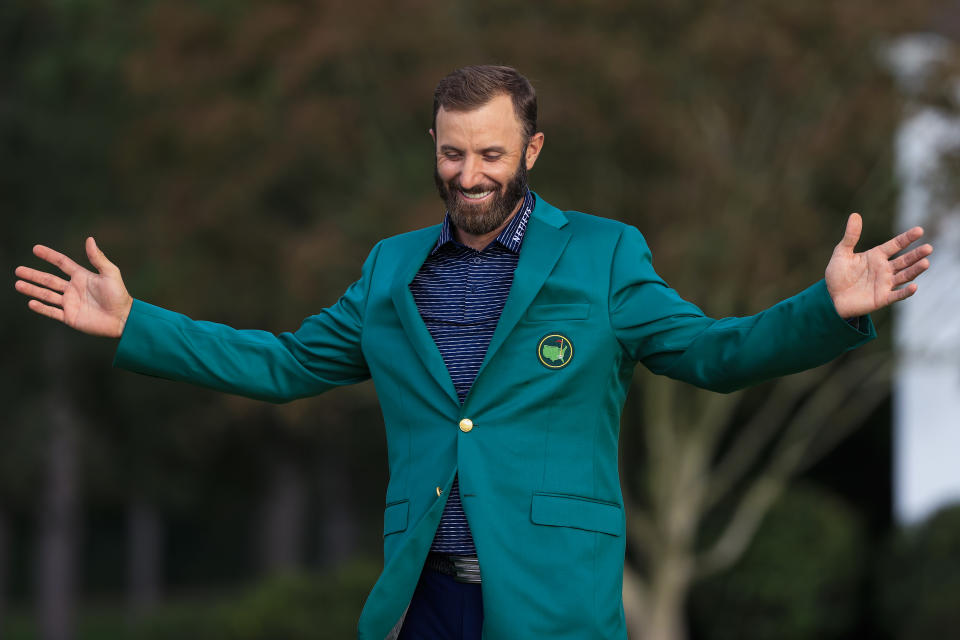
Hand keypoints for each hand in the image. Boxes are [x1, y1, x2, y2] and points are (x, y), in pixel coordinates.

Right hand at [14, 237, 132, 337]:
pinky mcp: (70, 317)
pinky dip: (41, 307)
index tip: (35, 248)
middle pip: (49, 280)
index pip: (62, 263)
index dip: (49, 256)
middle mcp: (73, 289)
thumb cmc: (119, 295)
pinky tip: (31, 302)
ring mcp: (70, 303)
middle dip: (33, 275)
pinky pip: (52, 311)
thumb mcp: (110, 273)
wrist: (123, 319)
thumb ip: (98, 258)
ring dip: (32, 290)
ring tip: (18, 284)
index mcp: (82, 276)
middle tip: (18, 270)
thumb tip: (89, 239)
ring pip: (47, 295)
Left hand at [825, 213, 931, 318]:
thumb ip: (850, 236)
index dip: (907, 238)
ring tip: (926, 262)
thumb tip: (855, 215)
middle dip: (916, 255)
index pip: (895, 245)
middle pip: (904, 260)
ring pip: (904, 276)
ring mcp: (885, 284)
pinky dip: (906, 292)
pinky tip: (914, 286)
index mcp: (876, 256)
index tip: (919, 230)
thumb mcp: (841, 253)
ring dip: (915, 270)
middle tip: (929, 248)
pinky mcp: (882, 298)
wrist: (832, 297)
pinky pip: (897, 295)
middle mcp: (884, 269)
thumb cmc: (838, 274)